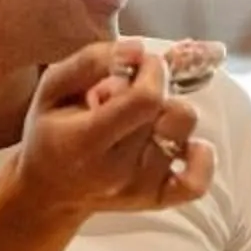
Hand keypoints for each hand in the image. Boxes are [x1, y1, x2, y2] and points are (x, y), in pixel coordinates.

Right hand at [8, 41, 216, 224]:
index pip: (146, 100)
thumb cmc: (51, 132)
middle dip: (158, 90)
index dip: (154, 72)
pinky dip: (200, 158)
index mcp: (86, 141)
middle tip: (131, 94)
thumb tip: (138, 50)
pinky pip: (197, 182)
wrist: (49, 192)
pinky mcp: (157, 201)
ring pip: (184, 135)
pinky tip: (183, 144)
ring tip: (143, 120)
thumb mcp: (52, 87)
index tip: (142, 64)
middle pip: (169, 113)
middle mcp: (116, 171)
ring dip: (171, 117)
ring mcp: (140, 189)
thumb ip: (92, 61)